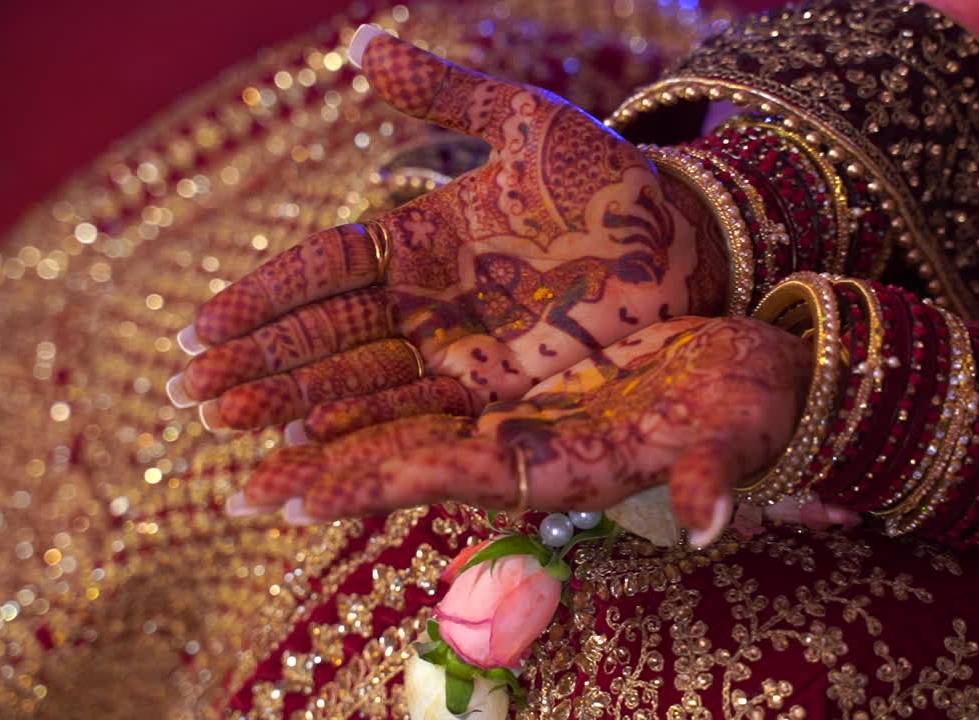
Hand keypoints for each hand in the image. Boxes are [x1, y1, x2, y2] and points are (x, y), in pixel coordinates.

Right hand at [167, 27, 725, 438]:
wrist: (688, 242)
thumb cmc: (609, 180)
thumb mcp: (525, 125)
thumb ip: (445, 93)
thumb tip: (357, 42)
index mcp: (422, 239)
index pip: (325, 269)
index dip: (265, 297)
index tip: (201, 326)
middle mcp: (429, 305)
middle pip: (328, 338)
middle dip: (260, 366)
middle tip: (190, 396)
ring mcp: (461, 355)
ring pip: (362, 386)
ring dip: (295, 409)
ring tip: (228, 433)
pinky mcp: (501, 399)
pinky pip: (423, 422)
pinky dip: (368, 440)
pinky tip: (313, 456)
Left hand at [232, 315, 837, 545]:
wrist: (745, 374)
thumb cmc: (744, 411)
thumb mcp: (734, 438)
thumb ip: (716, 479)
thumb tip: (712, 524)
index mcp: (552, 467)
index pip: (440, 478)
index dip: (367, 484)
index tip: (290, 497)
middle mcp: (513, 446)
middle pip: (396, 458)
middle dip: (318, 472)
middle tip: (232, 490)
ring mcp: (505, 411)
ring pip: (398, 415)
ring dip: (324, 421)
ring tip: (245, 424)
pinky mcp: (510, 376)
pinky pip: (424, 375)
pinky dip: (369, 374)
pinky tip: (319, 369)